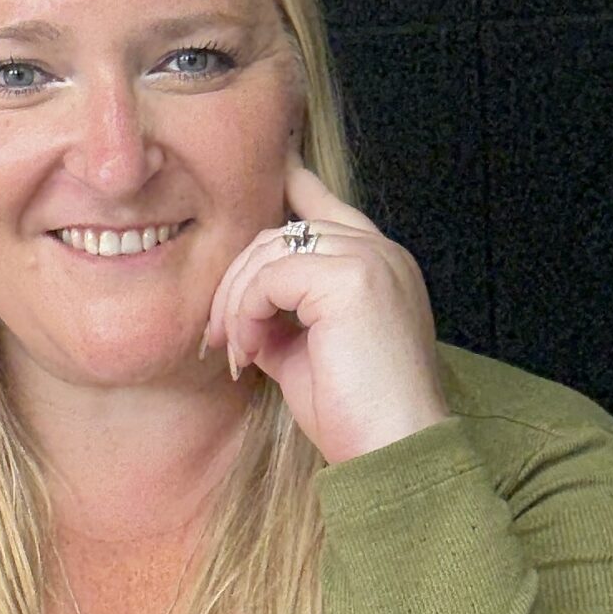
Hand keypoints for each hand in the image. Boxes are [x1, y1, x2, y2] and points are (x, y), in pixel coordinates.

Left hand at [203, 150, 453, 466]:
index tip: (271, 163)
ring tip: (234, 353)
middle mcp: (381, 252)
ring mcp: (369, 259)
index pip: (327, 208)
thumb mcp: (306, 354)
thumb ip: (278, 316)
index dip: (295, 182)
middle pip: (280, 232)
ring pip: (270, 250)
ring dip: (236, 303)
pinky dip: (247, 314)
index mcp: (381, 266)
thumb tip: (240, 309)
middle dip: (236, 282)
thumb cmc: (355, 415)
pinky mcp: (352, 278)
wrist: (394, 451)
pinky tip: (250, 354)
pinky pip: (270, 276)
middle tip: (218, 339)